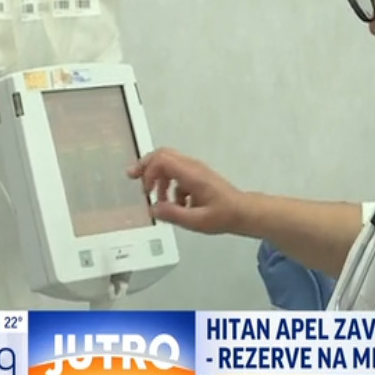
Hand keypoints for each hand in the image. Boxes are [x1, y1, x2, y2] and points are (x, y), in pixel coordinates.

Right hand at [127, 148, 243, 234]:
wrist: (242, 212)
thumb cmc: (223, 216)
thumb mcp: (197, 221)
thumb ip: (173, 214)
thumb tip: (152, 209)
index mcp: (193, 174)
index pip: (163, 160)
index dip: (149, 172)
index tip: (147, 192)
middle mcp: (193, 167)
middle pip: (163, 154)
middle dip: (146, 165)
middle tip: (132, 177)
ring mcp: (195, 169)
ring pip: (168, 163)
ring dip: (158, 179)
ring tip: (158, 201)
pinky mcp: (197, 175)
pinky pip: (176, 173)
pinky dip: (169, 186)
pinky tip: (175, 204)